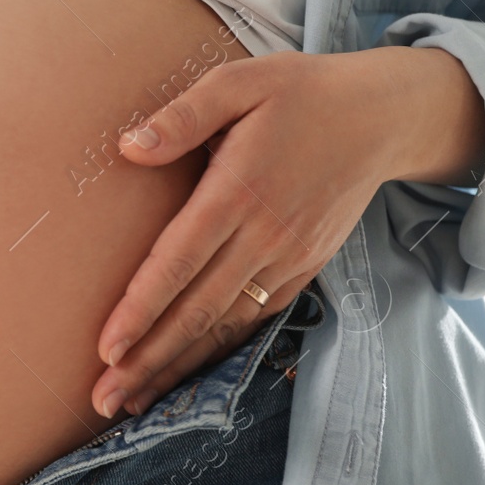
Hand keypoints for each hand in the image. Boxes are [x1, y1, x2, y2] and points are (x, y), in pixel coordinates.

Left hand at [90, 45, 484, 418]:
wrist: (382, 117)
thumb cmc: (300, 93)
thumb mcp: (238, 83)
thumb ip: (183, 117)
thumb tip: (129, 148)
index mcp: (238, 192)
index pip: (179, 262)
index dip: (141, 309)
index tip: (106, 348)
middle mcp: (264, 236)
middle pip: (197, 310)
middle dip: (148, 359)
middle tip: (103, 398)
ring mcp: (288, 258)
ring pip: (225, 325)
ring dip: (177, 366)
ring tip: (131, 401)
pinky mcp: (303, 267)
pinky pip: (254, 319)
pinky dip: (217, 349)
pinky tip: (185, 372)